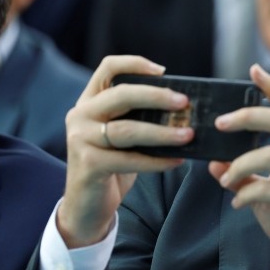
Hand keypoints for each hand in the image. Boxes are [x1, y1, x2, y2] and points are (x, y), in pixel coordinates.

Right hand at [57, 56, 194, 247]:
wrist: (87, 205)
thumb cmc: (114, 163)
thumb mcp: (123, 133)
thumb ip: (141, 115)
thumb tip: (184, 105)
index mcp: (90, 100)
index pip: (108, 68)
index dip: (136, 64)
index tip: (163, 71)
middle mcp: (80, 115)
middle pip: (121, 95)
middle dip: (156, 96)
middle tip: (185, 103)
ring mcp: (80, 139)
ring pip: (127, 130)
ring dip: (163, 132)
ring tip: (188, 135)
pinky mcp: (87, 164)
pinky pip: (129, 159)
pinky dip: (157, 160)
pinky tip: (177, 161)